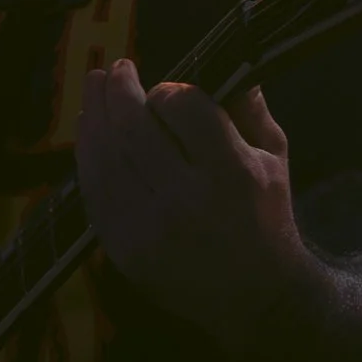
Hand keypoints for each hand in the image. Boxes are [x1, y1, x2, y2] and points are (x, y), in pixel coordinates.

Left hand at [74, 62, 317, 357]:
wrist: (256, 299)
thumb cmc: (267, 218)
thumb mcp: (275, 159)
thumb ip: (249, 109)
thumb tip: (228, 62)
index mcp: (232, 173)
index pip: (186, 108)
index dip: (169, 90)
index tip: (167, 89)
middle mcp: (187, 200)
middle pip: (135, 129)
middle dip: (120, 90)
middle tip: (116, 69)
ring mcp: (150, 228)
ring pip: (107, 158)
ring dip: (95, 116)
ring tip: (95, 89)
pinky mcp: (125, 250)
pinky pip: (95, 193)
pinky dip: (87, 157)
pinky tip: (89, 133)